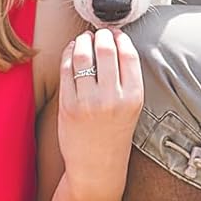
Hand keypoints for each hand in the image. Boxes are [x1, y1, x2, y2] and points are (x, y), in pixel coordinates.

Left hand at [57, 29, 142, 200]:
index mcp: (133, 97)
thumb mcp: (131, 108)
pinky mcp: (67, 105)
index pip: (128, 55)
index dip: (120, 38)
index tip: (115, 34)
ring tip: (84, 40)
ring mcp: (88, 102)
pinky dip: (68, 55)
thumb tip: (114, 43)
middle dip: (100, 36)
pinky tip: (71, 52)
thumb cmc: (114, 135)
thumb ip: (125, 80)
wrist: (97, 166)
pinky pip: (66, 70)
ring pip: (83, 56)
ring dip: (82, 41)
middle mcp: (112, 98)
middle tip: (97, 34)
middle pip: (105, 50)